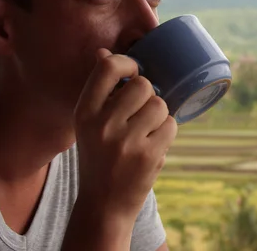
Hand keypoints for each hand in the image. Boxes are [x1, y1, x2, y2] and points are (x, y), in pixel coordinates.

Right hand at [73, 48, 177, 220]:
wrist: (103, 204)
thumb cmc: (99, 156)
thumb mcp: (89, 123)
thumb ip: (99, 90)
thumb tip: (103, 52)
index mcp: (85, 112)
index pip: (108, 68)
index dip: (128, 63)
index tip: (134, 72)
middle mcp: (103, 125)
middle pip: (142, 84)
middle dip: (148, 94)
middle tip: (141, 111)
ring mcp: (126, 142)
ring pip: (160, 104)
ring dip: (159, 115)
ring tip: (146, 130)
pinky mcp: (148, 156)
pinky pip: (170, 125)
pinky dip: (167, 132)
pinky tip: (153, 144)